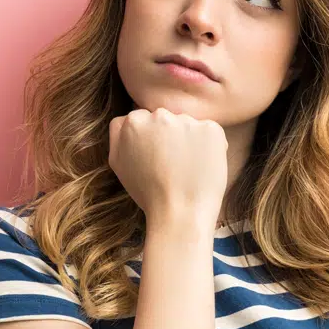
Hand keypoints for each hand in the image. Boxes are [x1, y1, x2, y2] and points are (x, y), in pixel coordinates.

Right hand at [107, 107, 227, 229]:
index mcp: (133, 121)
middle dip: (168, 136)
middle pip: (165, 119)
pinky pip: (209, 131)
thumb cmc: (148, 193)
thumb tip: (126, 119)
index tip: (154, 158)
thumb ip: (118, 135)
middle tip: (170, 164)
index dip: (149, 140)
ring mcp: (187, 121)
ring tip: (187, 168)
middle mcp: (159, 115)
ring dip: (188, 140)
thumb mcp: (118, 163)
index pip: (143, 119)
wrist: (180, 212)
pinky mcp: (211, 129)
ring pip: (187, 124)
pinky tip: (201, 165)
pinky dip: (209, 146)